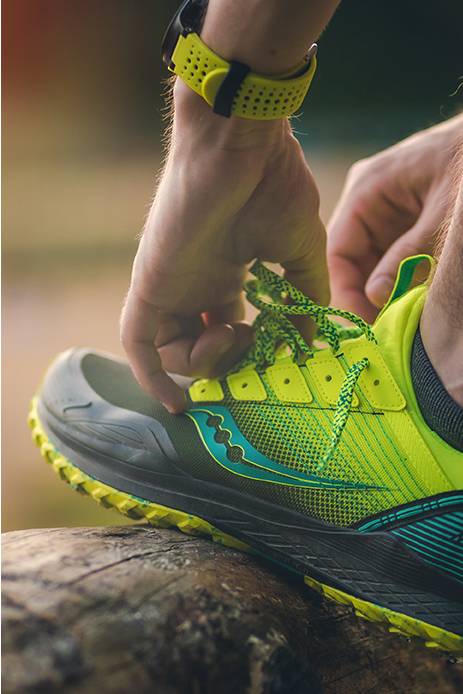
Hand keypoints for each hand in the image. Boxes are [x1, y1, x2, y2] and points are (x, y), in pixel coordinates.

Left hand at [120, 81, 328, 412]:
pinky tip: (176, 402)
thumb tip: (310, 339)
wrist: (240, 144)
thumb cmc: (272, 185)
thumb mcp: (300, 251)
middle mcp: (193, 284)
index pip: (225, 330)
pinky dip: (152, 376)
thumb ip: (303, 297)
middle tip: (251, 348)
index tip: (271, 357)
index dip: (245, 355)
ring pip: (169, 350)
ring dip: (203, 365)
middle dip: (226, 362)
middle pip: (197, 344)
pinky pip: (138, 342)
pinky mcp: (150, 285)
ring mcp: (170, 286)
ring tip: (230, 337)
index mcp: (224, 275)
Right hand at [327, 114, 462, 321]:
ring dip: (386, 291)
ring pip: (374, 262)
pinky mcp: (407, 219)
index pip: (337, 251)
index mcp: (366, 190)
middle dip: (367, 296)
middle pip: (353, 260)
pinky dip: (403, 279)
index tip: (363, 325)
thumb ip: (408, 256)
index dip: (346, 292)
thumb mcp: (443, 217)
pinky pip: (395, 256)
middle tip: (384, 330)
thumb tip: (377, 297)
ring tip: (399, 320)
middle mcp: (369, 201)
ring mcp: (388, 210)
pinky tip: (411, 301)